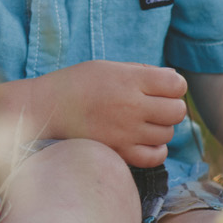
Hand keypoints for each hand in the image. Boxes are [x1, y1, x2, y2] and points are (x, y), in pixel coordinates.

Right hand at [31, 60, 187, 167]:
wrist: (46, 108)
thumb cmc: (77, 84)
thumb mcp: (108, 67)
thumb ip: (142, 72)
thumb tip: (174, 81)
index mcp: (128, 80)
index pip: (177, 84)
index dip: (174, 84)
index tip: (162, 86)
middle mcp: (131, 106)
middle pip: (176, 111)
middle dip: (171, 106)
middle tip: (155, 104)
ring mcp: (126, 132)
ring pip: (168, 133)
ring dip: (161, 127)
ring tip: (143, 121)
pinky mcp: (119, 152)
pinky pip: (156, 156)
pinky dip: (156, 149)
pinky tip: (144, 139)